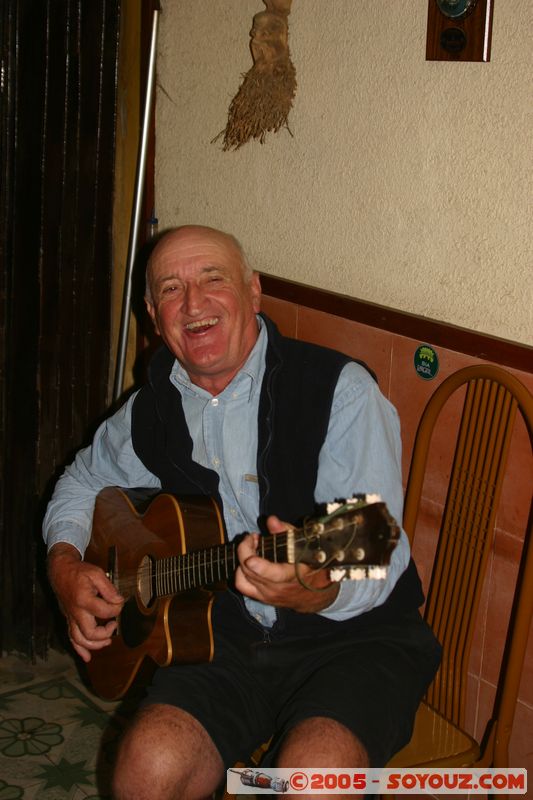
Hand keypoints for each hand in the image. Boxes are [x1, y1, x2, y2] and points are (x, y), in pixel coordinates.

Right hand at [47, 543, 123, 661]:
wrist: (60, 571)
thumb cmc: (79, 571)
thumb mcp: (96, 573)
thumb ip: (109, 588)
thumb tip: (119, 601)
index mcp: (83, 599)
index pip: (104, 612)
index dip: (116, 609)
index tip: (120, 602)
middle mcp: (75, 612)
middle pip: (90, 633)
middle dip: (105, 633)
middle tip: (114, 624)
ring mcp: (70, 618)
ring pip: (80, 640)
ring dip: (95, 645)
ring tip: (107, 641)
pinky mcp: (68, 619)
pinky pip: (71, 638)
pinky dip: (79, 649)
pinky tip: (87, 657)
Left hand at [235, 516, 338, 612]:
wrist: (312, 591)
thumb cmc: (308, 562)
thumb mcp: (301, 544)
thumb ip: (285, 531)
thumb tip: (271, 520)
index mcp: (292, 575)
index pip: (274, 575)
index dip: (260, 567)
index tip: (251, 559)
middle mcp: (278, 588)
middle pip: (251, 571)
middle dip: (246, 549)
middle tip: (253, 537)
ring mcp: (267, 595)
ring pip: (244, 577)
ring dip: (242, 558)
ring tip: (251, 546)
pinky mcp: (261, 597)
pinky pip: (242, 585)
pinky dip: (240, 571)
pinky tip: (248, 560)